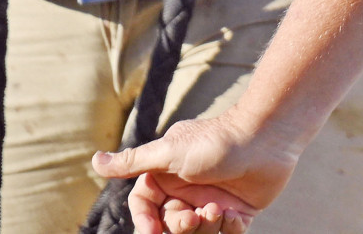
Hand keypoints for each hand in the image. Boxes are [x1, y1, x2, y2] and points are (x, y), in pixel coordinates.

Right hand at [92, 112, 297, 233]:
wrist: (268, 137)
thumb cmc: (217, 141)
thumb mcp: (169, 152)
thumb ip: (133, 162)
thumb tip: (94, 161)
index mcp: (168, 175)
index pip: (144, 206)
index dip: (145, 221)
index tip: (151, 231)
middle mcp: (188, 189)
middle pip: (170, 224)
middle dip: (180, 226)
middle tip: (194, 216)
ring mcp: (213, 201)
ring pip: (199, 232)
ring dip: (206, 227)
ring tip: (218, 210)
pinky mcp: (238, 211)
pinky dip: (230, 229)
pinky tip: (236, 215)